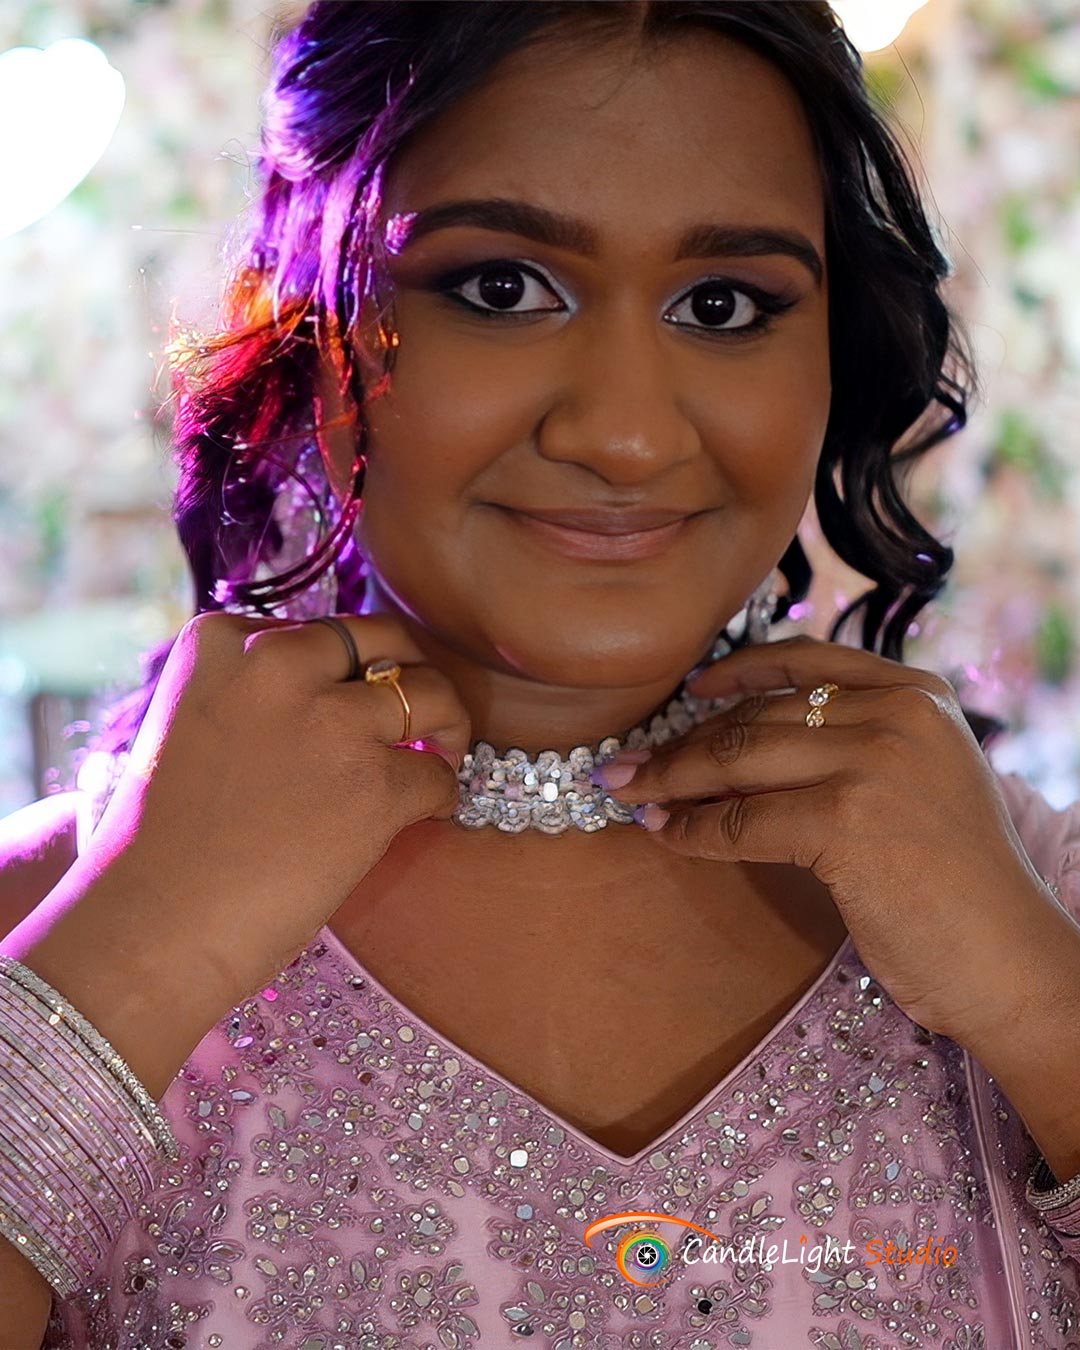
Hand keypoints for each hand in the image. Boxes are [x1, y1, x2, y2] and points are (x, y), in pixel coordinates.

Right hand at [54, 611, 471, 1011]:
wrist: (151, 927)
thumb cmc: (165, 844)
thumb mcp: (192, 726)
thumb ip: (255, 693)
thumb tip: (341, 690)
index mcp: (223, 641)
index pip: (320, 628)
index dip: (345, 668)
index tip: (347, 704)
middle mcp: (278, 663)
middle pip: (387, 638)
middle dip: (411, 671)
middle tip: (420, 711)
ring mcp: (332, 721)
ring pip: (431, 694)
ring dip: (445, 726)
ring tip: (438, 756)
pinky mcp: (375, 785)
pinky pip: (439, 774)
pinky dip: (440, 795)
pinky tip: (422, 815)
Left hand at [600, 634, 1072, 1047]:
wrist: (1010, 960)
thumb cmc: (958, 884)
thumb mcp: (913, 786)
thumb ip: (844, 752)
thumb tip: (725, 752)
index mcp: (918, 694)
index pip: (807, 663)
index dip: (738, 672)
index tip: (690, 690)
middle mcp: (898, 713)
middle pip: (760, 716)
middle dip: (684, 742)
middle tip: (628, 764)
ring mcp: (875, 762)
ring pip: (738, 759)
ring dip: (670, 778)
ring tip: (627, 793)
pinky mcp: (847, 820)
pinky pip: (740, 819)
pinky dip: (692, 829)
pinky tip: (664, 833)